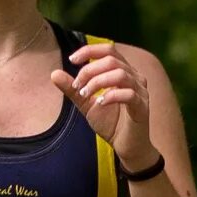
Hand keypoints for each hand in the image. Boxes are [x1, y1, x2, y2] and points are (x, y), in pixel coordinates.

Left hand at [53, 42, 159, 173]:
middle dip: (89, 71)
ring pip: (120, 74)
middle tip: (77, 87)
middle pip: (111, 60)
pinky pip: (128, 94)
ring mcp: (140, 91)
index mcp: (123, 71)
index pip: (108, 50)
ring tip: (85, 95)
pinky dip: (111, 96)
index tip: (72, 60)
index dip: (89, 51)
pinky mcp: (142, 107)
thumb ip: (73, 89)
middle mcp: (134, 77)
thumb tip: (54, 73)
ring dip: (97, 82)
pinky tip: (100, 103)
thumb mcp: (86, 104)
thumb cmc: (110, 123)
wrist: (126, 146)